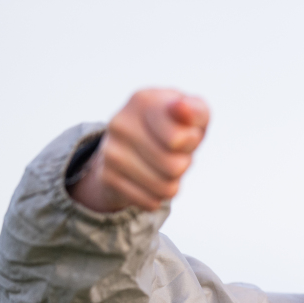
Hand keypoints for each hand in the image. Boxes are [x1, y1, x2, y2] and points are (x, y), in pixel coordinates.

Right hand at [69, 89, 209, 212]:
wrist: (133, 144)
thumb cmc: (176, 127)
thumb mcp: (194, 115)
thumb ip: (196, 110)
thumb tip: (182, 108)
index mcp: (143, 100)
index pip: (178, 140)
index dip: (191, 141)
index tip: (186, 131)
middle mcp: (120, 123)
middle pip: (175, 168)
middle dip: (183, 164)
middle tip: (174, 153)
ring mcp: (110, 151)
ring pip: (165, 188)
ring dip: (172, 182)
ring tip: (163, 166)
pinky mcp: (107, 177)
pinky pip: (150, 202)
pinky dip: (157, 196)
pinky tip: (149, 180)